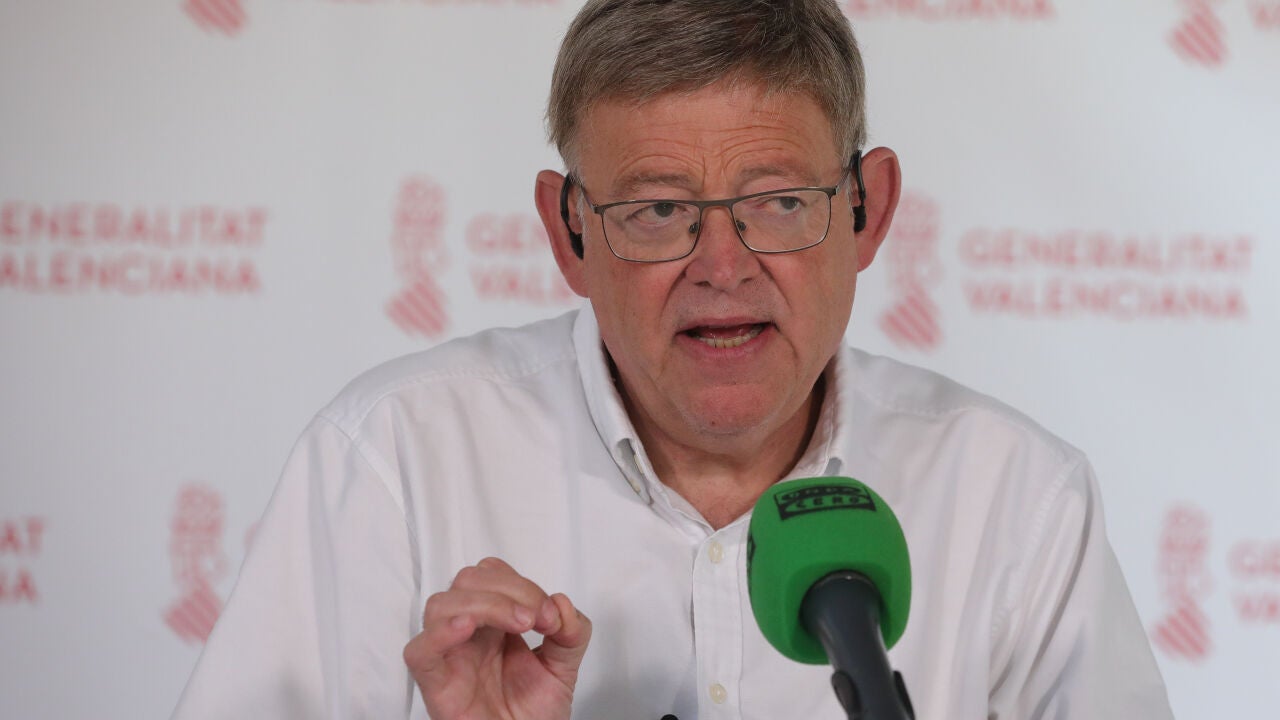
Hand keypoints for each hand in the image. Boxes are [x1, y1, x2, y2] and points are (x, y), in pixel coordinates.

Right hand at [403, 557, 591, 719]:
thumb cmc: (533, 714)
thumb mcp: (564, 666)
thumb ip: (573, 633)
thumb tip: (561, 603)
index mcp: (493, 622)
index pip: (492, 574)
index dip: (522, 584)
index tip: (550, 615)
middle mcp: (468, 634)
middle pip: (467, 580)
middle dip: (509, 589)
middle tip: (536, 618)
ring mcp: (449, 656)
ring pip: (440, 605)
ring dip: (484, 603)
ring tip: (518, 623)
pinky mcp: (436, 685)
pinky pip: (418, 652)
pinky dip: (438, 635)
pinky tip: (466, 628)